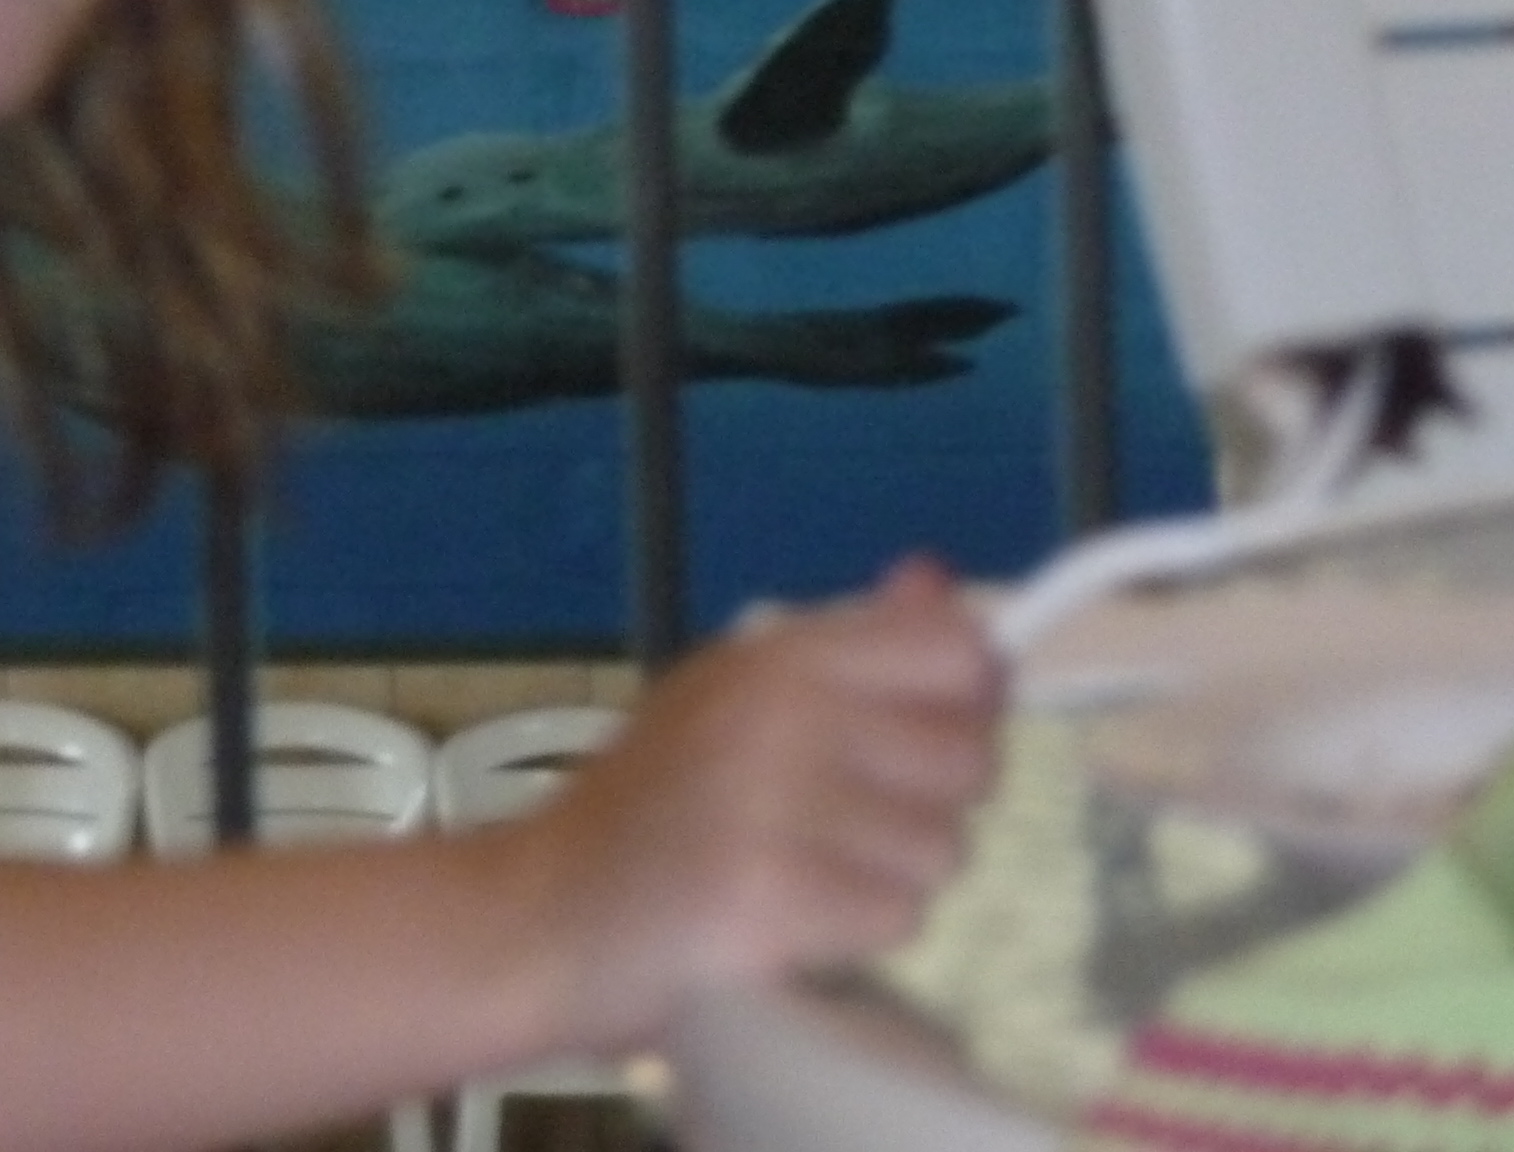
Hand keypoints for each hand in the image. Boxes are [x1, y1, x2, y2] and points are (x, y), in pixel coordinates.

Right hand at [519, 556, 1002, 1049]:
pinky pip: (897, 916)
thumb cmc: (649, 805)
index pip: (956, 651)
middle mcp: (785, 713)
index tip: (919, 734)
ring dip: (887, 876)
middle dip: (923, 804)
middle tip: (836, 820)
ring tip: (802, 870)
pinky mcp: (775, 896)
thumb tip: (933, 581)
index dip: (965, 698)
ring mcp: (778, 804)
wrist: (545, 911)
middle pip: (969, 761)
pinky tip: (788, 917)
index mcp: (779, 654)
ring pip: (942, 850)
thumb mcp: (732, 692)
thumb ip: (845, 643)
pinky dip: (853, 931)